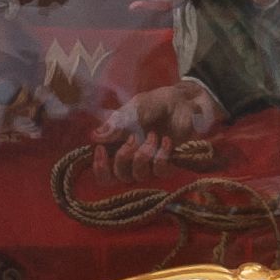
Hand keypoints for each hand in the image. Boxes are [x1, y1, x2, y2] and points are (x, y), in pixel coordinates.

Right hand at [93, 79, 220, 180]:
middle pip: (116, 177)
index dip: (99, 166)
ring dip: (143, 155)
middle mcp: (131, 157)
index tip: (101, 150)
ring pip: (137, 176)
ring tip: (153, 135)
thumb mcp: (136, 107)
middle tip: (132, 139)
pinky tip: (166, 141)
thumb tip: (95, 136)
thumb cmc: (157, 103)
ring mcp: (149, 163)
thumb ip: (118, 122)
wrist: (184, 102)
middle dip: (121, 159)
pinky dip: (161, 157)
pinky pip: (159, 171)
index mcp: (117, 144)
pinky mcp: (167, 165)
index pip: (102, 168)